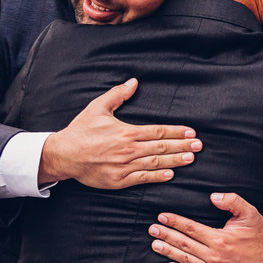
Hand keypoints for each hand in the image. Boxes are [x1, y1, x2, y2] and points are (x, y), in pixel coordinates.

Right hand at [38, 79, 200, 188]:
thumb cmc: (81, 130)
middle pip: (161, 148)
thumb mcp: (97, 107)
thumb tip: (133, 82)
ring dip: (175, 161)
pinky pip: (142, 179)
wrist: (63, 155)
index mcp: (126, 132)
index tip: (191, 132)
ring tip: (190, 159)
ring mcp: (124, 167)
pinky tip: (170, 174)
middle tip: (199, 146)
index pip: (158, 132)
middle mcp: (128, 150)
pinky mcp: (118, 180)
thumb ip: (117, 94)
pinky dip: (157, 177)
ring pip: (155, 164)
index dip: (176, 132)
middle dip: (182, 146)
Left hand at [149, 192, 262, 262]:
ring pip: (186, 260)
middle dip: (166, 235)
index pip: (191, 229)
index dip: (175, 222)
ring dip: (168, 252)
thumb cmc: (259, 234)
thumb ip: (232, 201)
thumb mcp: (250, 213)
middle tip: (152, 229)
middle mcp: (215, 256)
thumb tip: (213, 197)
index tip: (162, 216)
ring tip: (155, 244)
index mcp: (220, 239)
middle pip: (184, 244)